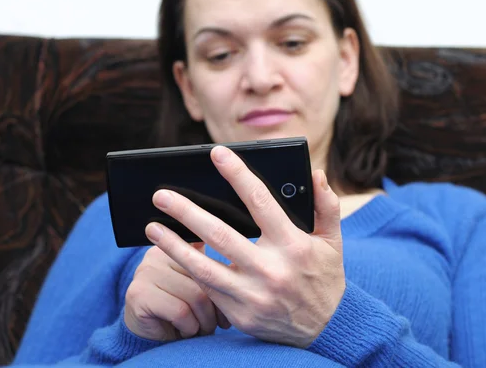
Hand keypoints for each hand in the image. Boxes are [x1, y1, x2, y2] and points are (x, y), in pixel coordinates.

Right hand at [124, 243, 230, 340]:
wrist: (149, 334)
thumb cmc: (181, 308)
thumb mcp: (198, 285)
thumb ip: (210, 267)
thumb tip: (239, 264)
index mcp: (175, 245)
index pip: (208, 257)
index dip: (222, 283)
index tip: (231, 302)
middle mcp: (157, 253)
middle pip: (205, 277)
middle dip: (217, 306)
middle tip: (220, 322)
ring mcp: (146, 272)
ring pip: (196, 296)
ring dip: (204, 320)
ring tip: (201, 328)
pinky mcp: (139, 294)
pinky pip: (180, 311)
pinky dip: (189, 326)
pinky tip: (185, 331)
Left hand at [145, 146, 345, 347]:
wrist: (324, 331)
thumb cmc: (325, 279)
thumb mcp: (332, 242)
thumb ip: (326, 206)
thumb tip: (314, 174)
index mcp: (294, 245)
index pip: (261, 202)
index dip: (238, 174)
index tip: (217, 154)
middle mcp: (271, 270)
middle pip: (220, 234)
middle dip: (187, 212)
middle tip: (161, 195)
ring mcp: (253, 295)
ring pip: (204, 267)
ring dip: (173, 245)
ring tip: (152, 226)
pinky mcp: (240, 314)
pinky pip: (208, 288)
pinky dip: (188, 269)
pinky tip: (172, 253)